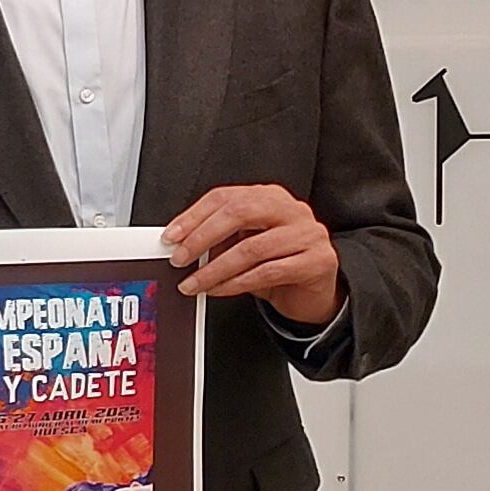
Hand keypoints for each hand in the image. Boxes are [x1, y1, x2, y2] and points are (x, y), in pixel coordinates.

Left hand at [165, 181, 341, 327]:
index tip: (171, 236)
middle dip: (202, 238)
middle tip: (179, 259)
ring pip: (252, 248)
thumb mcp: (243, 244)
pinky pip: (268, 272)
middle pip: (239, 213)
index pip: (225, 197)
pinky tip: (218, 290)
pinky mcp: (318, 261)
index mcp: (269, 197)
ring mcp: (308, 234)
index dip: (193, 216)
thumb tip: (180, 244)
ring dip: (214, 269)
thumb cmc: (275, 264)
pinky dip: (236, 283)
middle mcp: (291, 209)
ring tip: (194, 283)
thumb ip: (218, 239)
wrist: (311, 293)